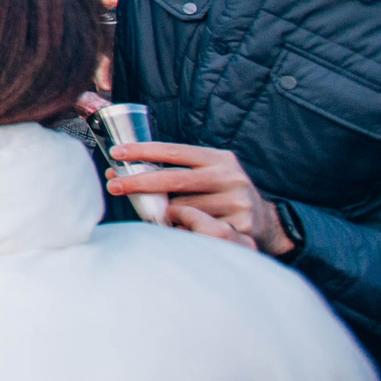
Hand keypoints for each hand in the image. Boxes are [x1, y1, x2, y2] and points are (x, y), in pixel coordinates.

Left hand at [105, 141, 286, 253]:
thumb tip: (122, 170)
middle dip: (139, 182)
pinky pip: (197, 229)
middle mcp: (229, 176)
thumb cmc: (222, 194)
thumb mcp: (208, 173)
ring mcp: (236, 201)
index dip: (144, 150)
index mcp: (219, 158)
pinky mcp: (239, 225)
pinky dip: (183, 229)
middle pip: (174, 179)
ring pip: (183, 208)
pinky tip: (182, 229)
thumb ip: (175, 171)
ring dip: (165, 214)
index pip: (174, 151)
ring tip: (164, 216)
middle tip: (114, 185)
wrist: (266, 221)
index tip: (117, 152)